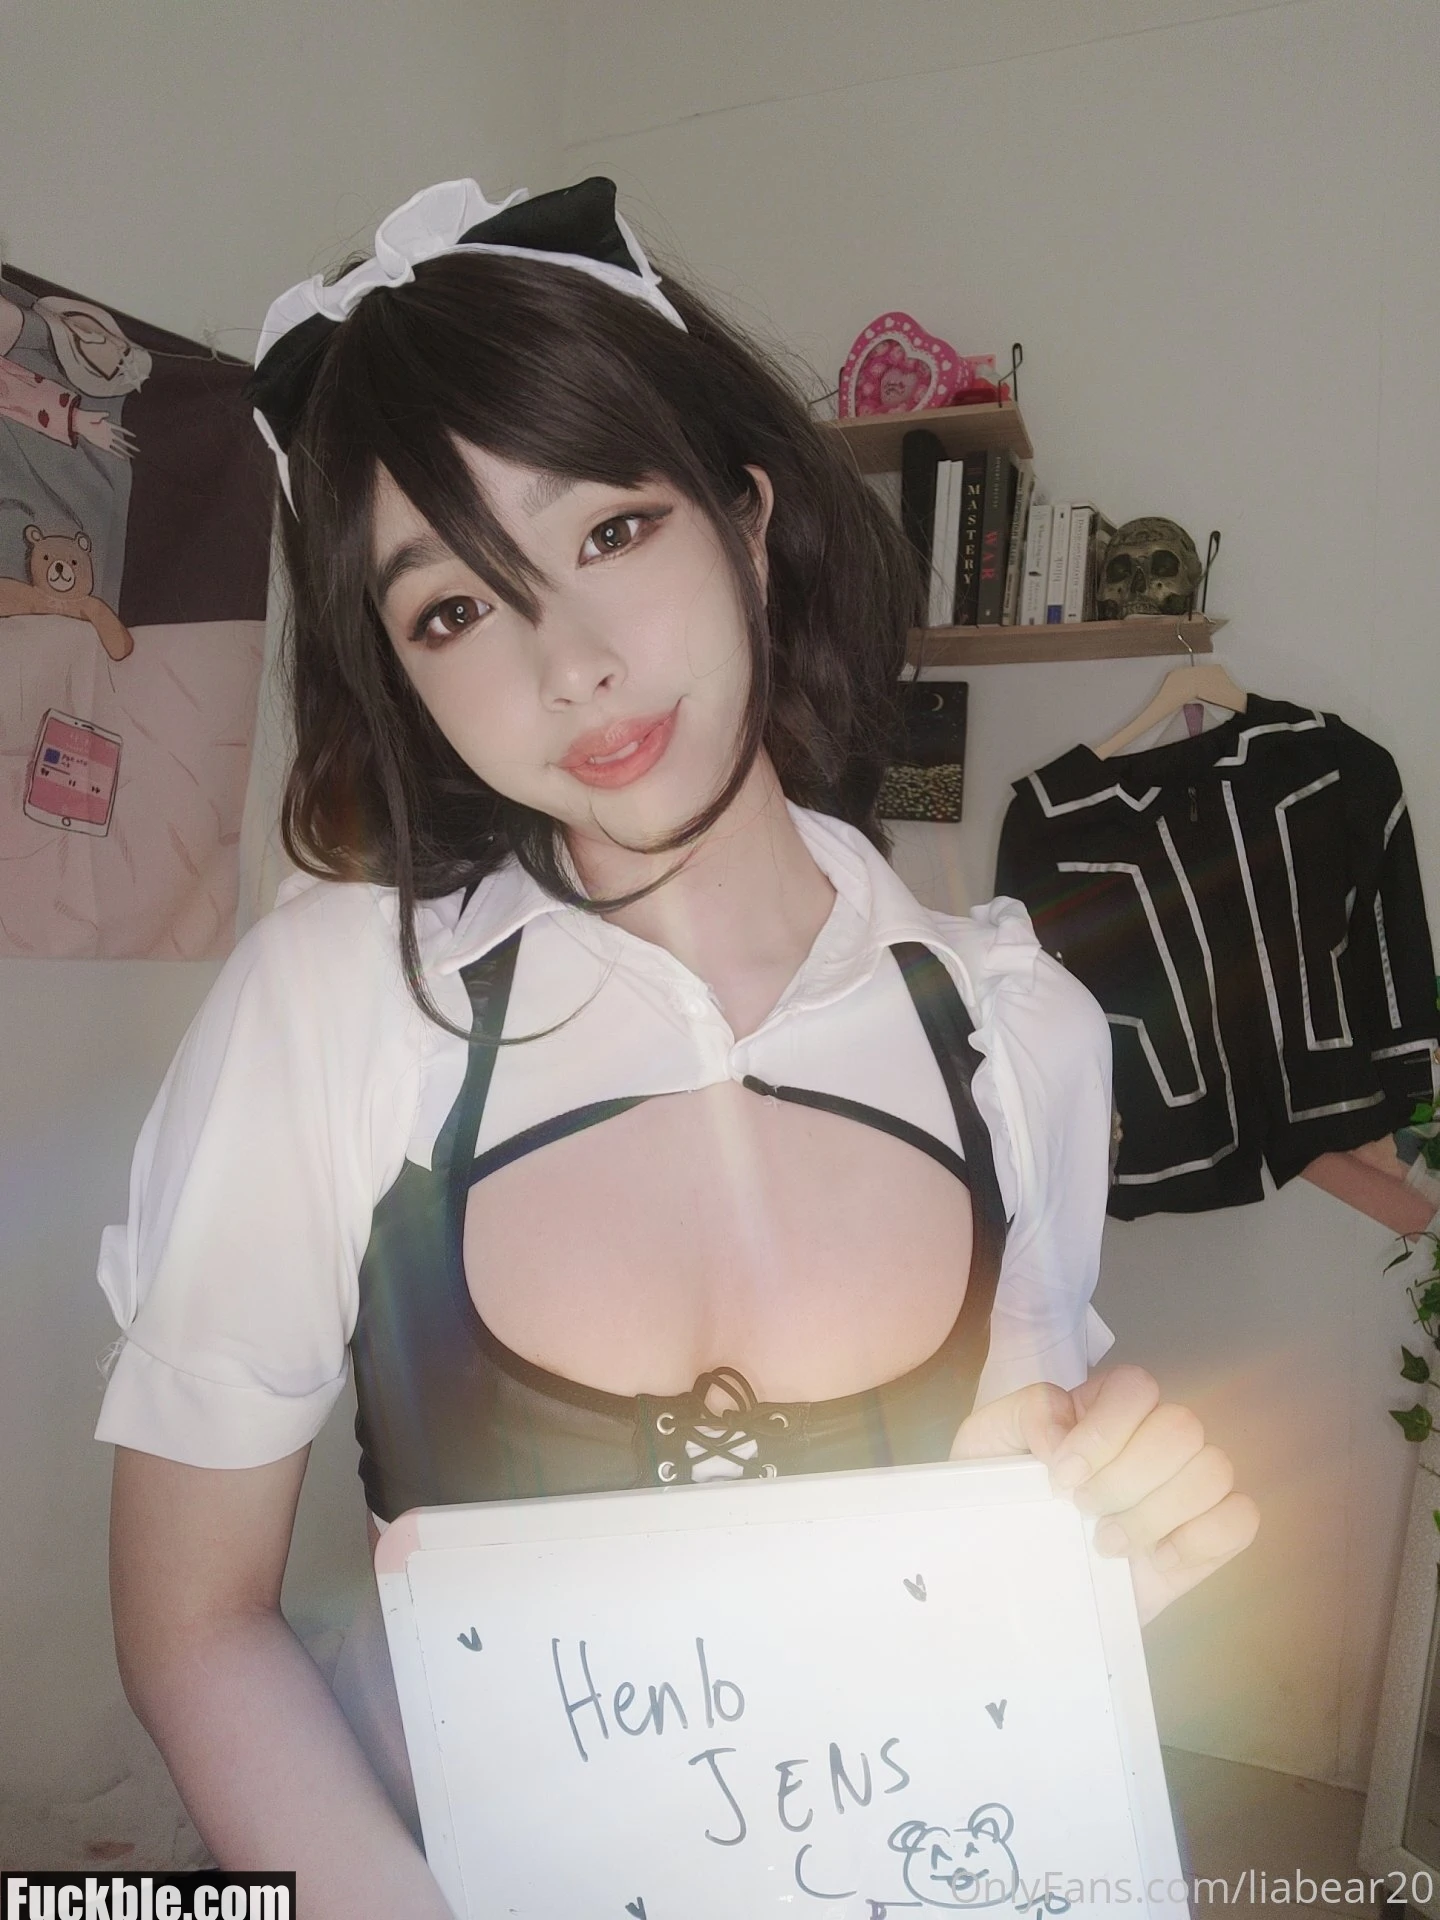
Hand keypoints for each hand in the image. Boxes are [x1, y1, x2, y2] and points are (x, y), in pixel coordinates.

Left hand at [76, 408, 136, 458]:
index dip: (127, 432)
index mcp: (108, 425)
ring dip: (125, 452)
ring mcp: (106, 440)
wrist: (79, 423)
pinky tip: (123, 458)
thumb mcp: (94, 415)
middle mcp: (109, 433)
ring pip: (119, 447)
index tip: (134, 436)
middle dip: (130, 446)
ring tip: (133, 456)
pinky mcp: (103, 445)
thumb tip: (107, 414)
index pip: (120, 429)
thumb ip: (101, 414)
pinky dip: (118, 454)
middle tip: (138, 450)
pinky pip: (112, 451)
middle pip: (122, 441)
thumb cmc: (87, 417)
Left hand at [950, 1363, 1257, 1625]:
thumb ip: (1024, 1414)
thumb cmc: (1003, 1494)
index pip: (1136, 1387)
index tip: (1060, 1476)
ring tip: (1106, 1544)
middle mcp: (1154, 1436)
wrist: (1015, 1570)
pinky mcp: (1205, 1537)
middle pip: (1181, 1428)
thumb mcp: (988, 1440)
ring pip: (1214, 1471)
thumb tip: (1063, 1435)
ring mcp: (1185, 1487)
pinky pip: (1240, 1519)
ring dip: (1155, 1514)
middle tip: (1083, 1511)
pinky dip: (1199, 1540)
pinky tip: (1155, 1559)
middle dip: (1126, 1478)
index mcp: (1107, 1406)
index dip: (1104, 1432)